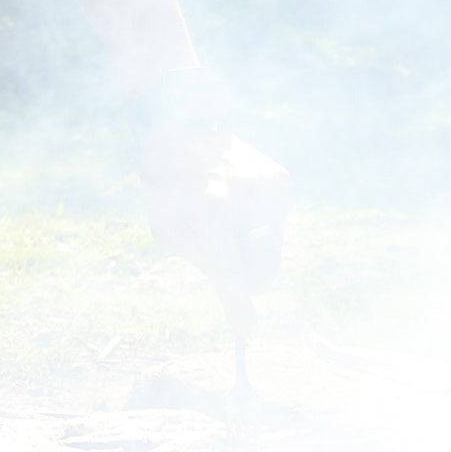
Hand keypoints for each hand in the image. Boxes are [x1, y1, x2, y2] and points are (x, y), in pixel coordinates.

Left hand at [143, 125, 289, 317]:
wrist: (187, 119)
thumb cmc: (168, 179)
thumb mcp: (167, 226)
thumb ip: (202, 262)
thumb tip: (237, 297)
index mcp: (210, 212)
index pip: (231, 274)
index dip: (239, 308)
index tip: (249, 332)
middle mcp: (246, 201)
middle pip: (261, 271)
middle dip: (244, 275)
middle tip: (221, 253)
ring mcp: (270, 189)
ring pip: (270, 250)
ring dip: (248, 246)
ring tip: (221, 213)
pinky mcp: (282, 180)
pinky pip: (274, 225)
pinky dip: (256, 223)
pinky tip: (234, 198)